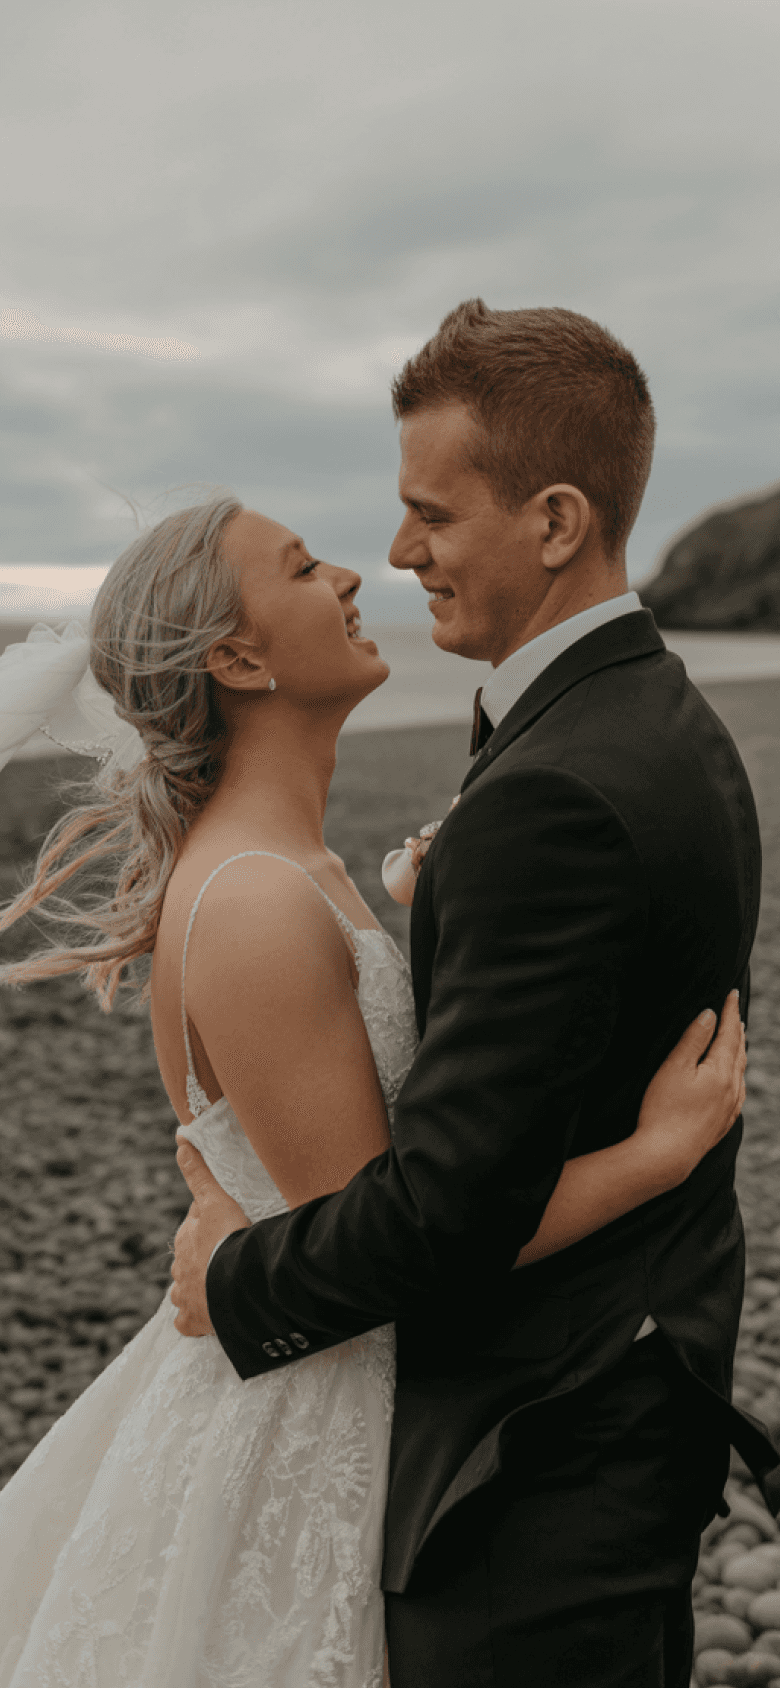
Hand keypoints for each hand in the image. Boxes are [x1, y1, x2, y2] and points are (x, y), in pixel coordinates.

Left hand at [170, 1138, 249, 1336]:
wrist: (236, 1283)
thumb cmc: (228, 1239)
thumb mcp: (215, 1198)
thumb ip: (198, 1172)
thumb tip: (180, 1138)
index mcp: (184, 1239)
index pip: (193, 1229)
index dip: (209, 1227)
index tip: (228, 1228)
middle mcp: (179, 1269)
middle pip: (188, 1262)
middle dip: (201, 1260)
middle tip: (227, 1259)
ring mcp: (185, 1297)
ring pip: (183, 1292)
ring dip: (197, 1289)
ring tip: (218, 1288)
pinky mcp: (193, 1322)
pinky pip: (187, 1323)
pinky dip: (194, 1320)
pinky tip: (207, 1316)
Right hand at [634, 990, 746, 1188]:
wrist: (666, 1156)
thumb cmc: (663, 1108)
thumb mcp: (674, 1067)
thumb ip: (694, 1038)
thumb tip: (710, 1014)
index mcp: (722, 1071)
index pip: (730, 1033)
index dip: (730, 1011)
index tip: (732, 993)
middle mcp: (732, 1088)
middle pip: (739, 1051)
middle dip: (737, 1029)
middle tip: (735, 1011)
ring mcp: (730, 1108)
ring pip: (741, 1072)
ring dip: (740, 1051)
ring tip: (738, 1039)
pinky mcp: (723, 1124)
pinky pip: (738, 1092)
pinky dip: (738, 1075)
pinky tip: (734, 1079)